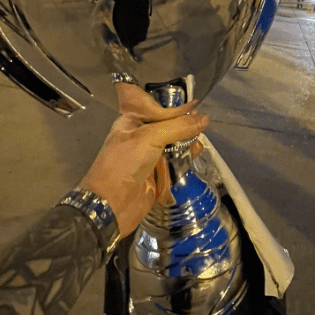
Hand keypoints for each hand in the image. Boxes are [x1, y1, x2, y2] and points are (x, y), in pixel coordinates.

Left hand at [80, 85, 208, 236]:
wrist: (111, 206)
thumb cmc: (123, 165)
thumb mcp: (149, 138)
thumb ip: (177, 127)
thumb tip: (203, 119)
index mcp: (132, 122)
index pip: (159, 109)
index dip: (177, 109)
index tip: (195, 109)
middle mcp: (141, 137)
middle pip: (169, 127)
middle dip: (185, 127)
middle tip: (200, 127)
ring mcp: (149, 156)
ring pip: (175, 145)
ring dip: (188, 143)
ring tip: (197, 145)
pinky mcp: (158, 174)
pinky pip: (176, 162)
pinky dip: (186, 159)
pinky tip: (193, 156)